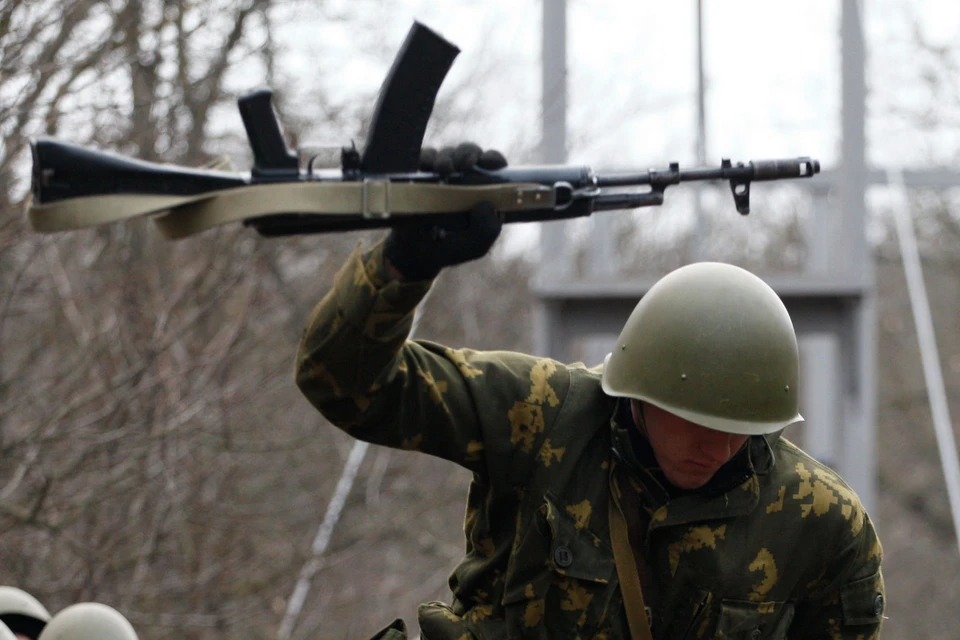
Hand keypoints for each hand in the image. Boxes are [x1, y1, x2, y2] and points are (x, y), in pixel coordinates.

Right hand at [383, 143, 506, 281]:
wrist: (415, 254)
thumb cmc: (449, 248)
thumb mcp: (475, 245)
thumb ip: (487, 230)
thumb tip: (486, 205)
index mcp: (482, 190)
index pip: (493, 166)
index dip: (493, 159)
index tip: (488, 163)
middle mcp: (463, 178)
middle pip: (470, 153)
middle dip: (468, 153)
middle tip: (464, 164)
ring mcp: (440, 175)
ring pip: (447, 153)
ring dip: (447, 157)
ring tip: (443, 170)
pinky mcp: (418, 175)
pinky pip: (423, 158)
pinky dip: (426, 158)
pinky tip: (426, 167)